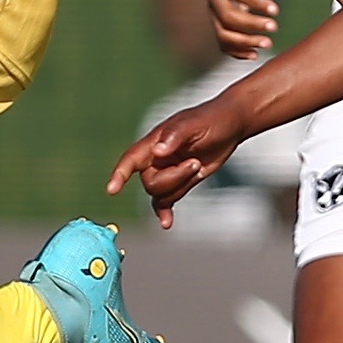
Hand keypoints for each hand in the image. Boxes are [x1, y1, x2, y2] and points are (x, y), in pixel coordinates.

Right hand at [108, 94, 247, 226]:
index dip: (119, 174)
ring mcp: (167, 172)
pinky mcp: (180, 182)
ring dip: (181, 185)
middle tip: (195, 163)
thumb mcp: (193, 125)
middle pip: (150, 183)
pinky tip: (167, 223)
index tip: (112, 190)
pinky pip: (165, 201)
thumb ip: (175, 137)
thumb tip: (158, 151)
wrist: (230, 126)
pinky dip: (164, 212)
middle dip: (174, 178)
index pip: (131, 159)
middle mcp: (156, 159)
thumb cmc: (210, 119)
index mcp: (154, 142)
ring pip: (161, 194)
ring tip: (197, 165)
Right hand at [208, 0, 284, 58]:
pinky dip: (237, 52)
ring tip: (268, 44)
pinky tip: (255, 55)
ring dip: (244, 42)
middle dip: (251, 24)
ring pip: (223, 33)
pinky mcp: (218, 24)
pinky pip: (223, 44)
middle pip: (227, 16)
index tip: (276, 10)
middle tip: (274, 27)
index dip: (256, 2)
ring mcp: (213, 12)